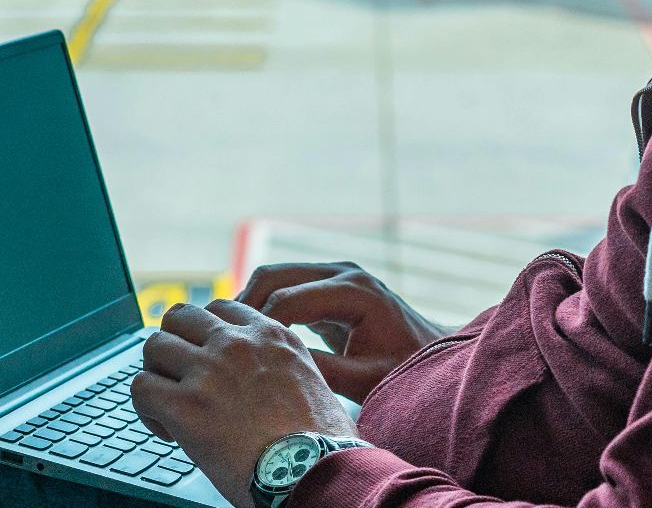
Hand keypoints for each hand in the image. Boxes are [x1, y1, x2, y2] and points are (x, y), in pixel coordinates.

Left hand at [132, 299, 358, 507]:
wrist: (316, 471)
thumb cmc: (322, 442)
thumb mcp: (312, 381)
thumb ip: (281, 366)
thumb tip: (263, 381)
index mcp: (270, 336)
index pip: (219, 309)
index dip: (205, 334)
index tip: (208, 361)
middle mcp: (237, 344)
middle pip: (180, 316)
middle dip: (174, 345)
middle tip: (179, 377)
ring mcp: (208, 371)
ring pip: (154, 346)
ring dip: (157, 374)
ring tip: (170, 406)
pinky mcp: (185, 406)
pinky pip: (141, 388)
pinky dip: (146, 410)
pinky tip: (167, 431)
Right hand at [238, 261, 451, 402]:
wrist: (432, 355)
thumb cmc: (404, 370)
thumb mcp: (365, 378)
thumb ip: (322, 370)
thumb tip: (272, 367)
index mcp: (354, 291)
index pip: (288, 299)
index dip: (258, 326)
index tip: (235, 357)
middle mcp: (342, 272)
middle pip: (274, 275)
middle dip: (244, 306)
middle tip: (219, 342)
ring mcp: (334, 274)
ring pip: (274, 276)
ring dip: (250, 302)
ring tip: (228, 339)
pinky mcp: (328, 284)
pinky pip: (285, 286)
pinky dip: (264, 304)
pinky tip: (249, 335)